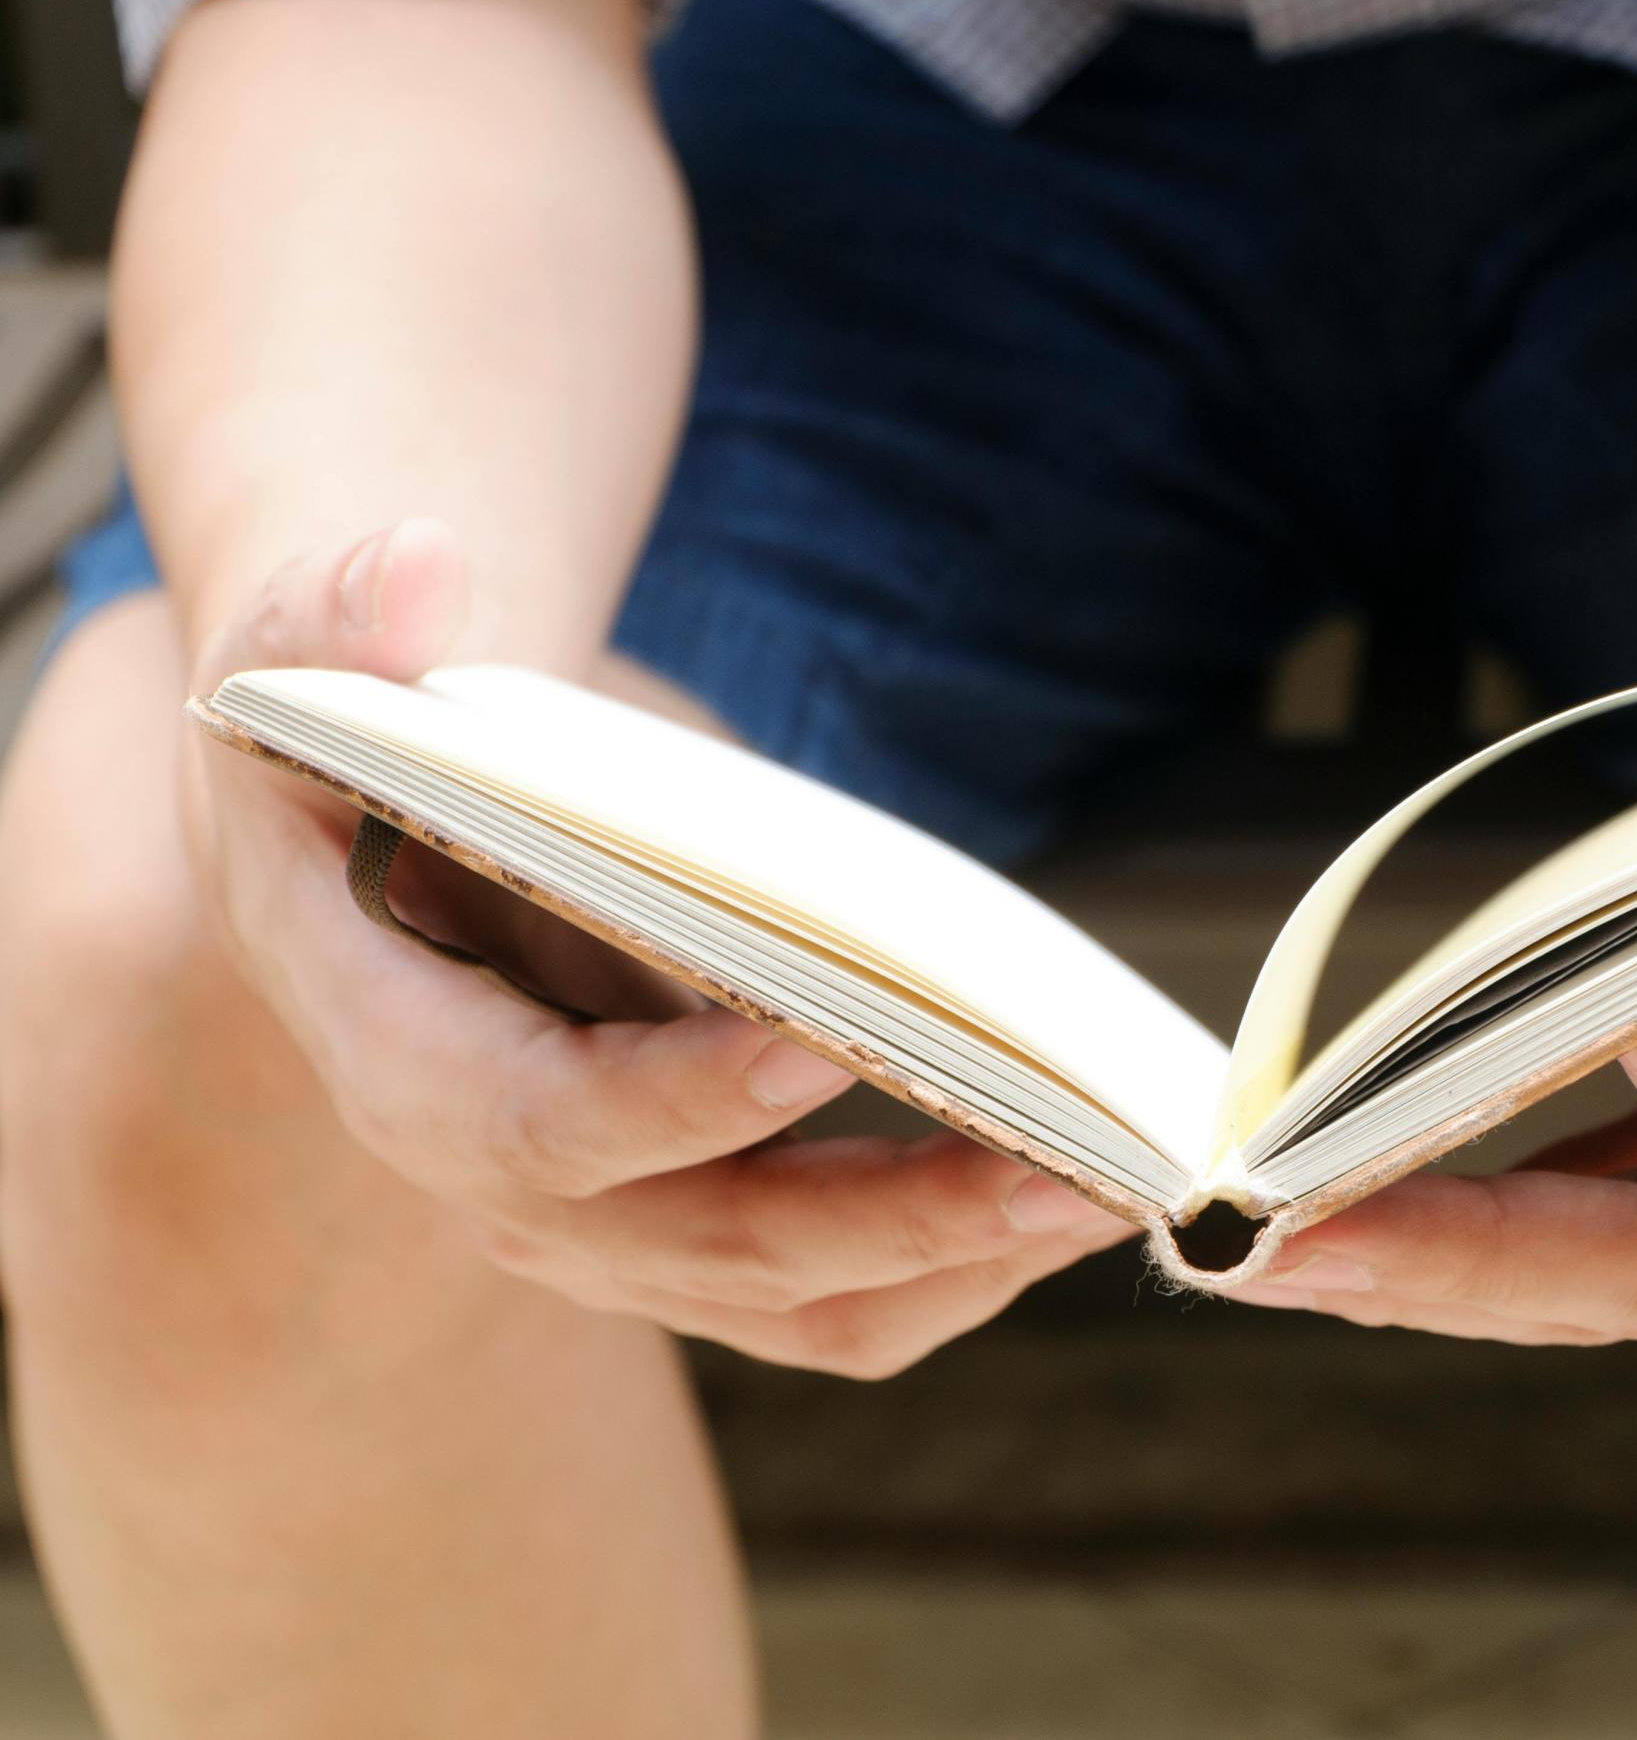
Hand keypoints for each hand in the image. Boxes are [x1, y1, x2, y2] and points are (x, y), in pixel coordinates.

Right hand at [184, 520, 1128, 1377]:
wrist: (382, 866)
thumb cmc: (355, 774)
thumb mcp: (299, 686)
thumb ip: (329, 627)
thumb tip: (411, 563)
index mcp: (411, 1069)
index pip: (546, 1125)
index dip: (676, 1099)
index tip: (812, 1046)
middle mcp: (517, 1193)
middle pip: (718, 1243)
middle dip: (895, 1214)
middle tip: (1062, 1171)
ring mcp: (618, 1237)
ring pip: (803, 1304)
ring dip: (961, 1262)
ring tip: (1107, 1190)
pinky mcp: (698, 1239)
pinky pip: (837, 1304)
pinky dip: (954, 1270)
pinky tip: (1064, 1198)